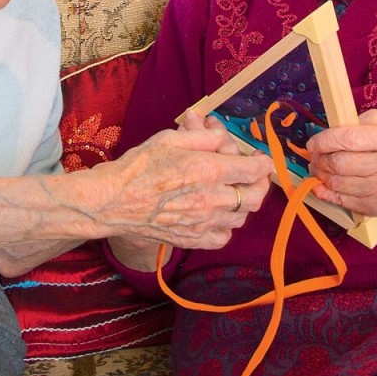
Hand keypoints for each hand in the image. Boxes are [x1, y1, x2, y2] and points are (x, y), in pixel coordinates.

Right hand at [97, 113, 272, 252]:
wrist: (114, 200)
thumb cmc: (139, 166)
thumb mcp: (170, 139)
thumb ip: (202, 137)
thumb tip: (222, 136)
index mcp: (207, 170)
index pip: (252, 170)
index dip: (262, 163)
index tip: (260, 159)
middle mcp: (211, 199)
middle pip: (254, 197)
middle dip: (260, 184)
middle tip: (254, 175)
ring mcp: (203, 223)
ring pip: (241, 217)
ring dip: (242, 202)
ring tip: (233, 191)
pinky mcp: (193, 239)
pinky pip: (223, 237)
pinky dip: (227, 226)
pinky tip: (217, 215)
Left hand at [306, 108, 376, 220]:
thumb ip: (359, 122)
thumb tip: (328, 131)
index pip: (349, 139)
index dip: (324, 141)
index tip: (313, 143)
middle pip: (340, 163)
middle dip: (320, 159)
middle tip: (315, 156)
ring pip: (338, 183)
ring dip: (320, 175)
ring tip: (318, 168)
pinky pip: (342, 200)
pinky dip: (325, 192)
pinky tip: (322, 184)